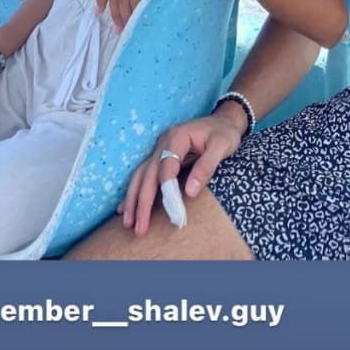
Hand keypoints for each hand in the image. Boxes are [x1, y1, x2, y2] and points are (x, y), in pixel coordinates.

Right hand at [118, 111, 243, 234]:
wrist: (223, 121)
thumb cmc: (224, 133)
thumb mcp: (222, 146)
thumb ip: (206, 167)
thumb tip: (190, 192)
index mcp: (177, 138)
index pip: (166, 166)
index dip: (166, 189)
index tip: (169, 210)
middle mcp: (163, 144)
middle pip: (147, 174)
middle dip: (141, 202)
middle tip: (139, 228)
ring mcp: (159, 150)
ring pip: (140, 176)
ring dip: (132, 200)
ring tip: (127, 223)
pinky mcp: (160, 158)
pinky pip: (143, 176)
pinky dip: (133, 193)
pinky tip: (124, 209)